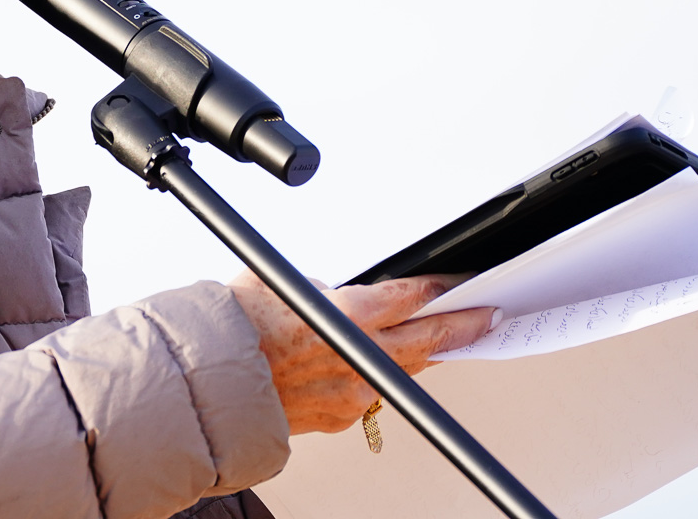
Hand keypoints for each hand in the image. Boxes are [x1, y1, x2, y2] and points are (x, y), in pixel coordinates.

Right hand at [227, 270, 495, 434]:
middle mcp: (360, 355)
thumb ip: (322, 289)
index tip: (458, 284)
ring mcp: (355, 390)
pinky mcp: (342, 415)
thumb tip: (338, 295)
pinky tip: (393, 367)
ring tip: (453, 340)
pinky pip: (376, 392)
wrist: (208, 383)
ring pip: (409, 369)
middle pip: (430, 337)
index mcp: (348, 314)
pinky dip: (386, 376)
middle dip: (465, 324)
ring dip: (432, 353)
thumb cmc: (233, 331)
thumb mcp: (278, 283)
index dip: (441, 287)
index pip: (412, 295)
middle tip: (489, 316)